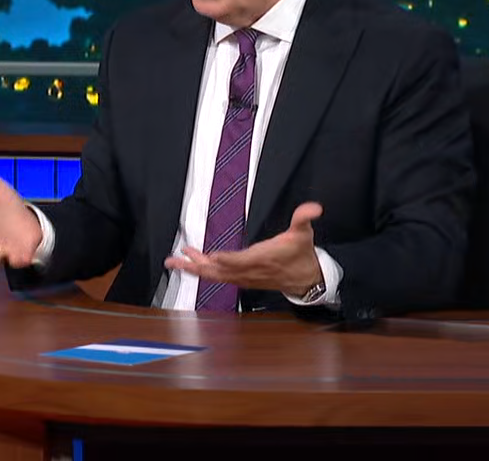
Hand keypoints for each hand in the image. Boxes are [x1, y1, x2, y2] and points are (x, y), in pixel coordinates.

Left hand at [164, 202, 324, 296]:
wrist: (306, 280)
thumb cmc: (301, 255)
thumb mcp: (304, 234)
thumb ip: (303, 218)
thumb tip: (313, 208)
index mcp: (263, 258)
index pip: (242, 260)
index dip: (228, 259)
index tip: (212, 256)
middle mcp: (249, 271)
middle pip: (219, 271)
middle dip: (196, 266)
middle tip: (175, 260)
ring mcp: (244, 277)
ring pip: (215, 275)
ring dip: (194, 268)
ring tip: (175, 261)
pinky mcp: (242, 280)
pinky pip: (218, 278)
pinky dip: (203, 272)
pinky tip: (191, 266)